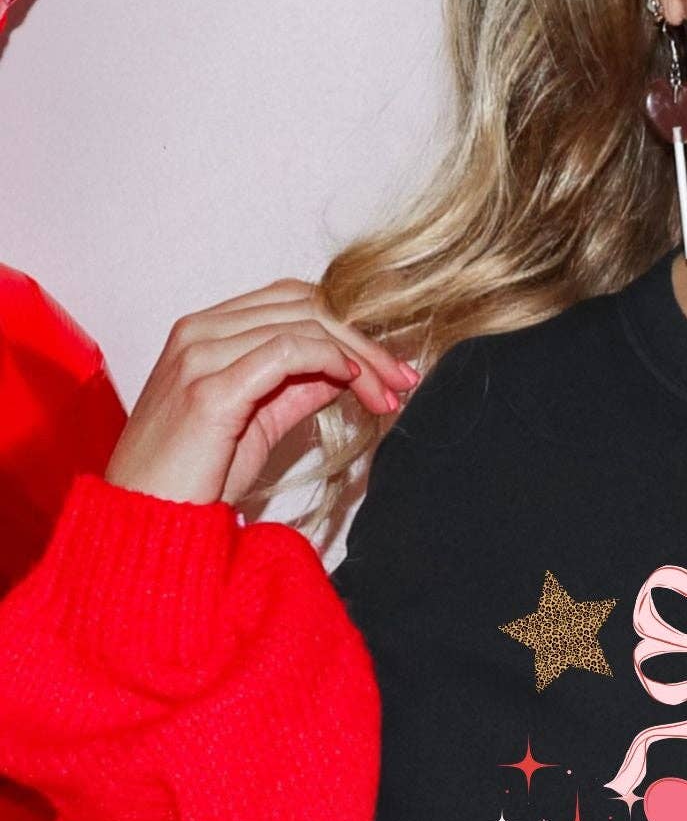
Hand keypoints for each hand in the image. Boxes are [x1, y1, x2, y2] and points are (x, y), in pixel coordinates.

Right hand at [104, 278, 419, 509]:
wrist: (148, 519)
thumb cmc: (193, 479)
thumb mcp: (257, 424)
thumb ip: (294, 390)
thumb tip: (344, 372)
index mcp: (206, 333)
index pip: (292, 302)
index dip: (348, 328)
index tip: (390, 369)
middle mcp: (200, 332)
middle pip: (303, 304)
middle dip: (364, 340)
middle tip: (403, 378)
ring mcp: (201, 355)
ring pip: (302, 323)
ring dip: (359, 356)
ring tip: (390, 393)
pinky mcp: (210, 388)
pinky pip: (284, 351)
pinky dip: (329, 360)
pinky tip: (354, 384)